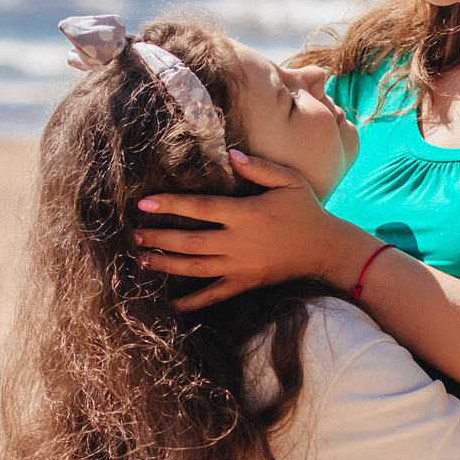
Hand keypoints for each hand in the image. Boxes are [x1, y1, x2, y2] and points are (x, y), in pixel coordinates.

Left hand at [133, 150, 376, 311]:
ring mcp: (240, 266)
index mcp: (244, 214)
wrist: (325, 248)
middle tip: (134, 234)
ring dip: (167, 264)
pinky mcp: (245, 283)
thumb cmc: (306, 210)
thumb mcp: (288, 180)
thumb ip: (258, 167)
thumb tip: (230, 154)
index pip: (199, 208)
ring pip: (196, 268)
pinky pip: (214, 295)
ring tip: (142, 259)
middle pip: (190, 241)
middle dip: (159, 238)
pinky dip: (193, 303)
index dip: (171, 205)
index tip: (145, 203)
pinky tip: (171, 305)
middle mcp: (238, 242)